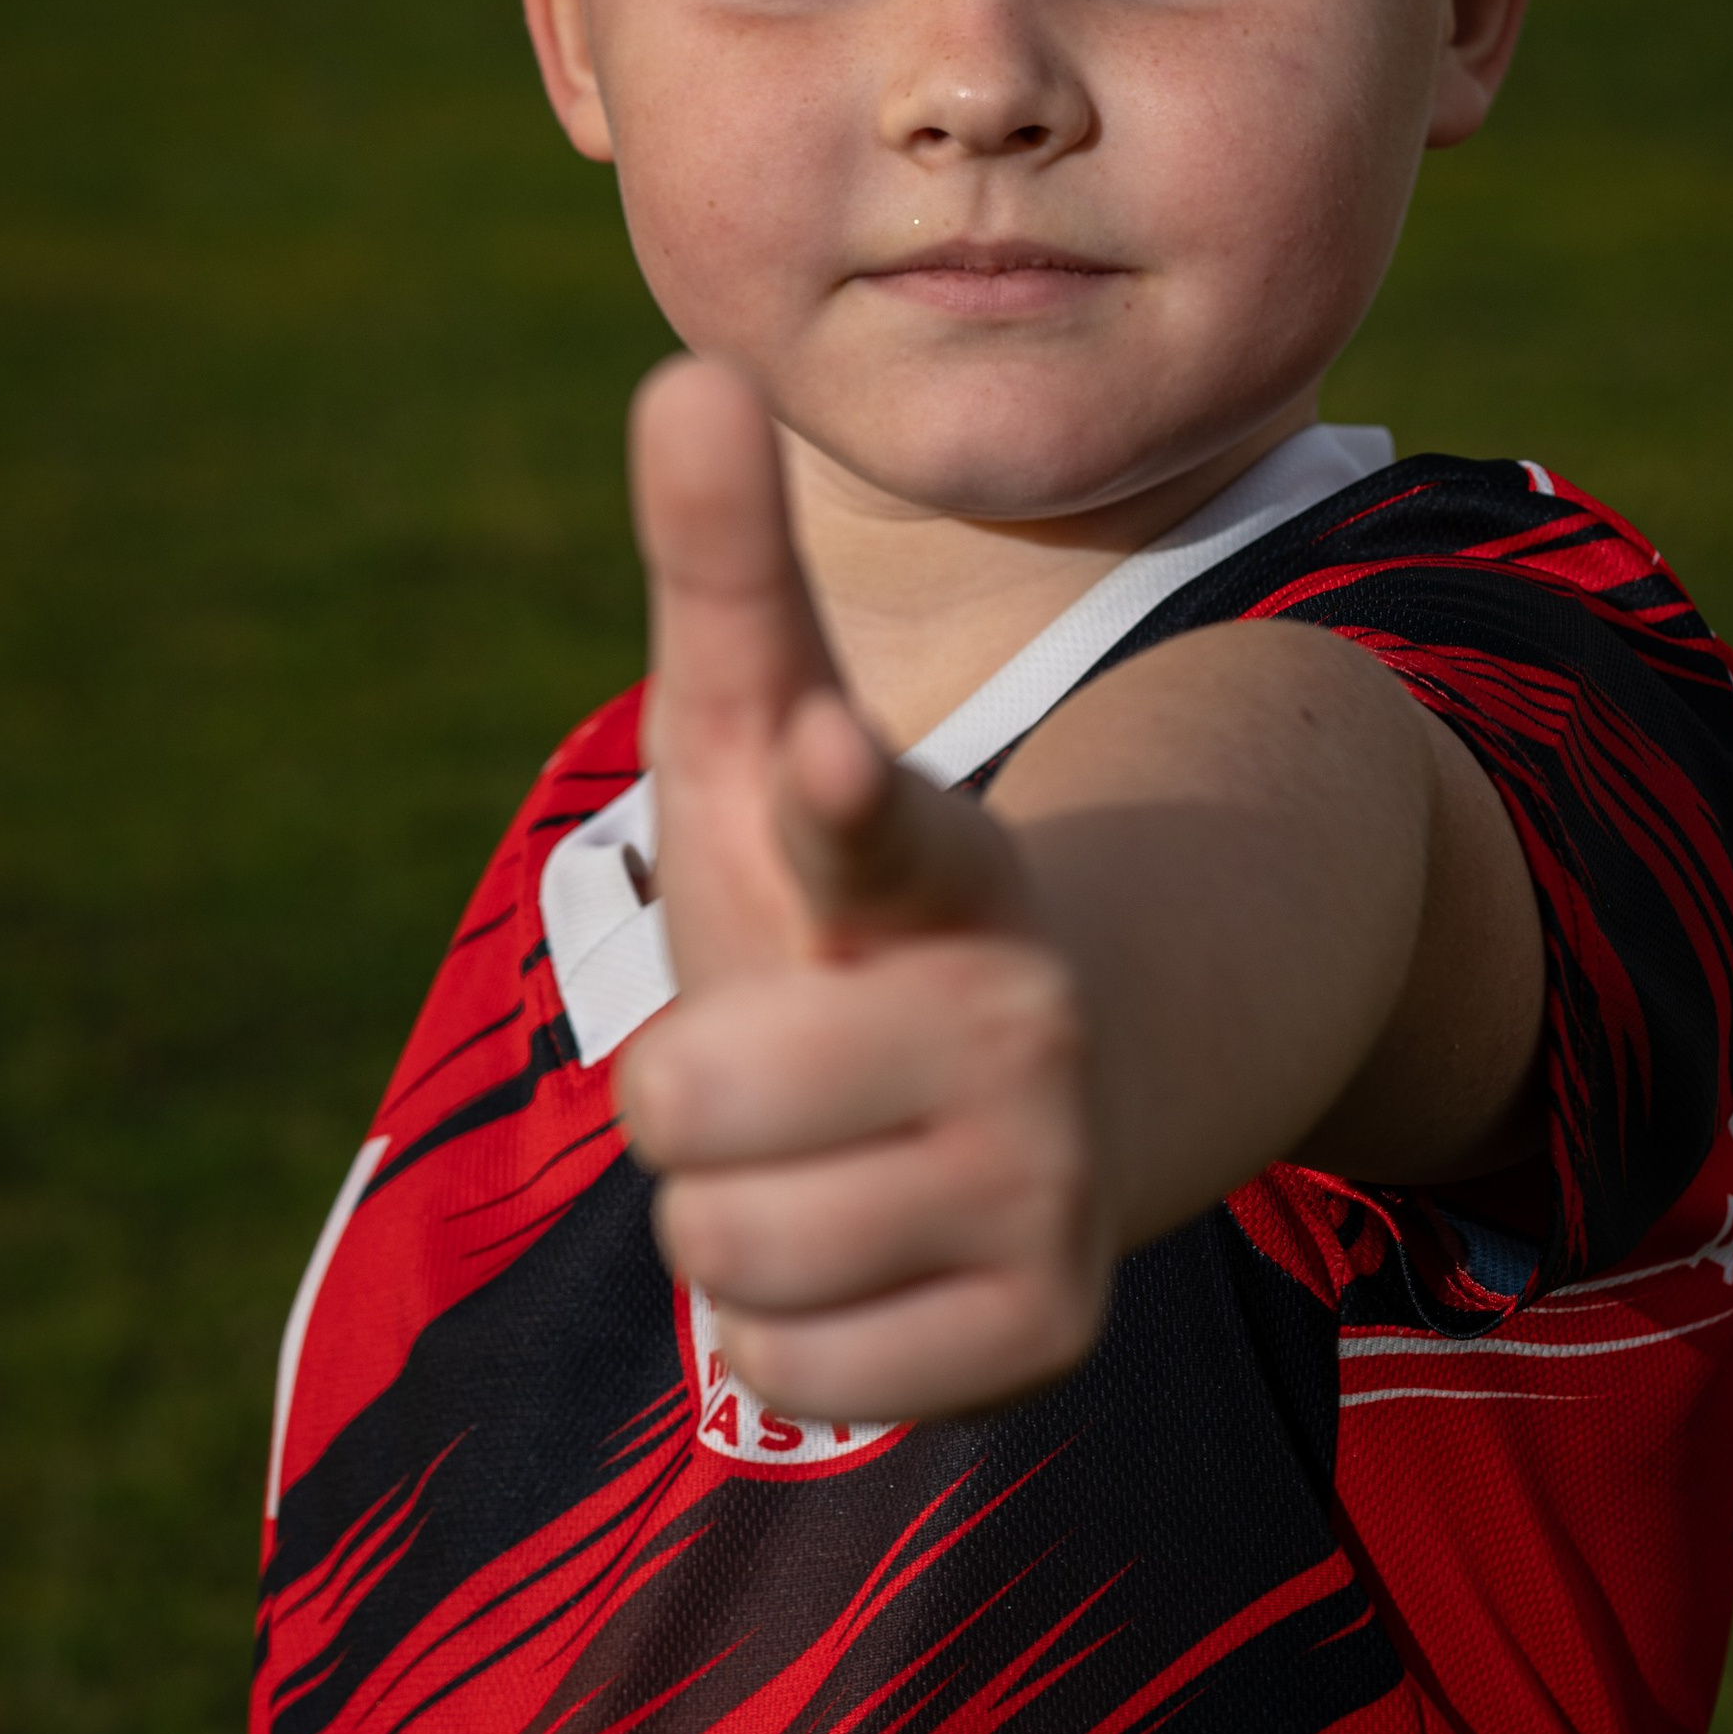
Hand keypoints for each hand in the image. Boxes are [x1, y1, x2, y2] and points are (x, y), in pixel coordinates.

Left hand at [613, 357, 1114, 1426]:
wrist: (1040, 1095)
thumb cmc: (849, 903)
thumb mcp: (764, 737)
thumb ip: (725, 576)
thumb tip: (683, 365)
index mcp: (940, 865)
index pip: (877, 826)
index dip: (834, 800)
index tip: (816, 760)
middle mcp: (1021, 1017)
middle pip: (691, 1102)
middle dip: (685, 1094)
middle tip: (776, 1067)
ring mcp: (1049, 1181)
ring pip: (723, 1251)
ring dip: (731, 1215)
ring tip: (823, 1158)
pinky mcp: (1047, 1331)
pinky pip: (798, 1369)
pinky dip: (797, 1334)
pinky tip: (872, 1261)